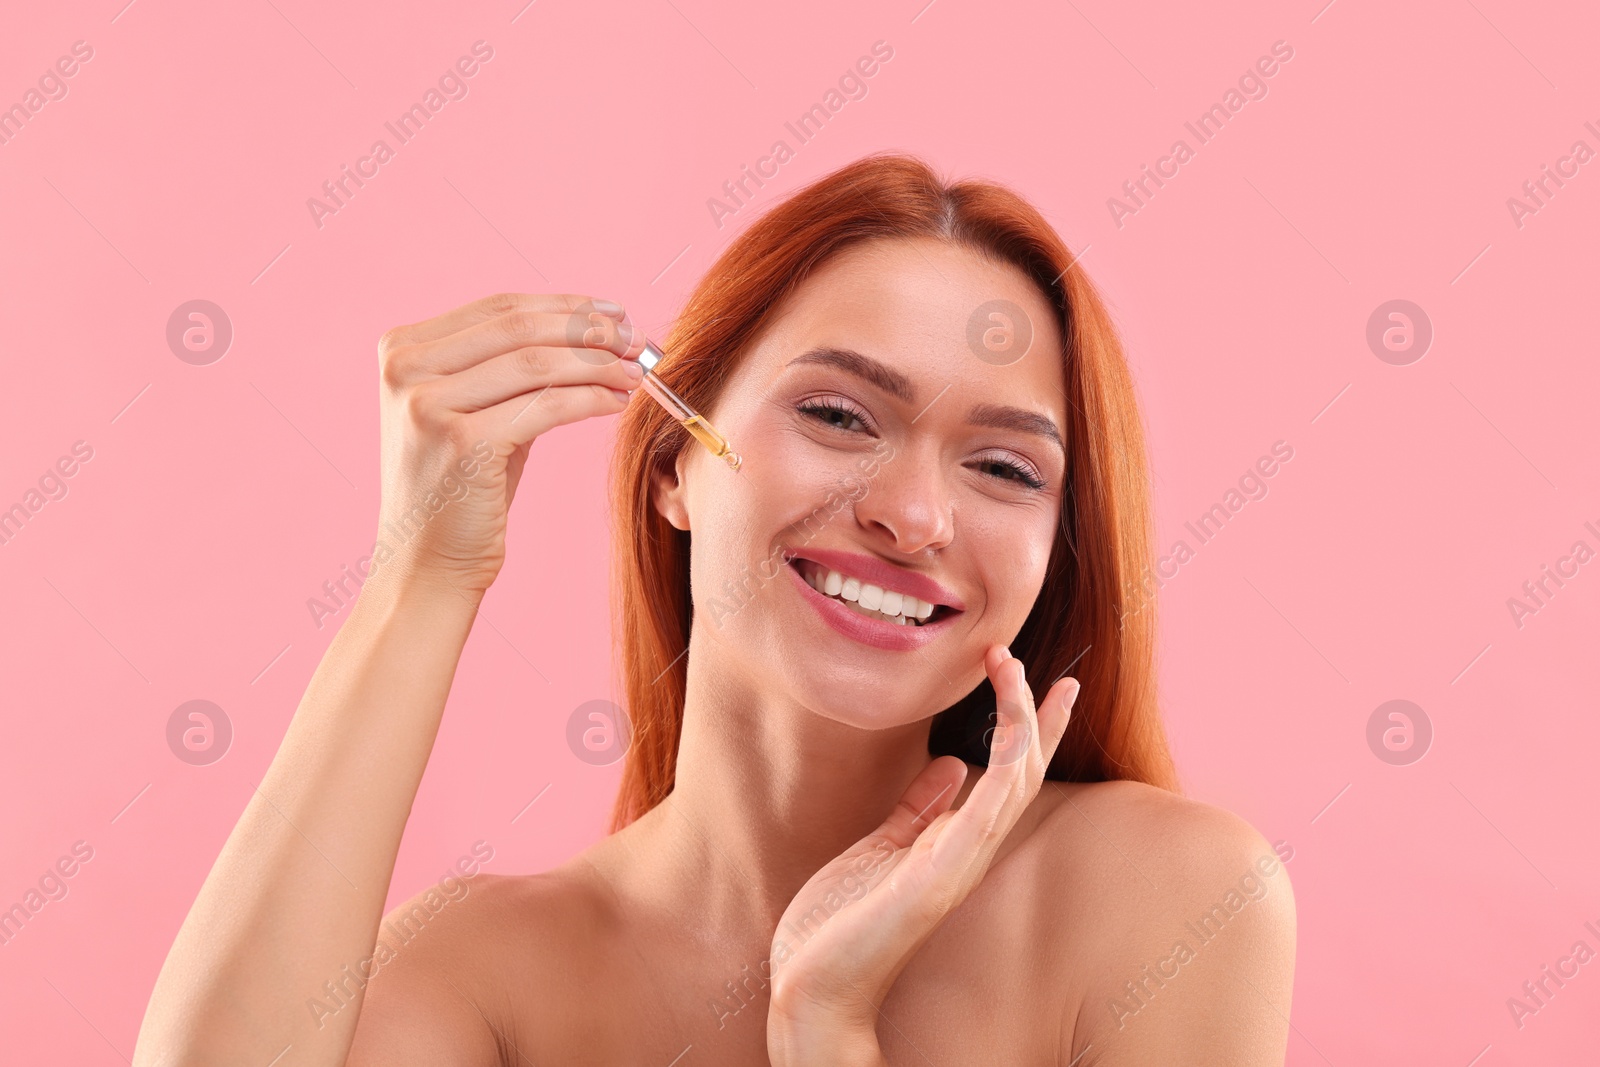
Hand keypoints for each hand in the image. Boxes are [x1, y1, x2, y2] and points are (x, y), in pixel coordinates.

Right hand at [368, 293, 644, 597]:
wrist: (427, 564)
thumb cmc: (461, 490)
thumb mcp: (475, 411)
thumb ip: (511, 366)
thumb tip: (595, 330)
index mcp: (402, 348)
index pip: (501, 308)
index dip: (566, 306)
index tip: (616, 313)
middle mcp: (405, 368)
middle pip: (521, 328)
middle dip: (590, 331)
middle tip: (638, 340)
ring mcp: (427, 404)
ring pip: (538, 363)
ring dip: (598, 364)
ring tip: (635, 374)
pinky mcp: (461, 441)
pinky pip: (547, 406)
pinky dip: (591, 399)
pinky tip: (616, 403)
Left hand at [765, 644, 1080, 1065]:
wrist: (813, 988)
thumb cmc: (840, 927)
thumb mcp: (878, 849)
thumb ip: (916, 810)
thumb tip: (950, 764)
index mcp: (954, 843)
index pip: (1006, 774)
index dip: (1028, 725)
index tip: (1035, 676)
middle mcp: (967, 852)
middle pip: (1022, 772)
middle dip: (1035, 715)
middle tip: (1038, 664)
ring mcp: (958, 866)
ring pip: (1012, 784)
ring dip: (1020, 724)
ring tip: (1013, 672)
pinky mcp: (937, 880)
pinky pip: (984, 817)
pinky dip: (1004, 773)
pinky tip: (1009, 736)